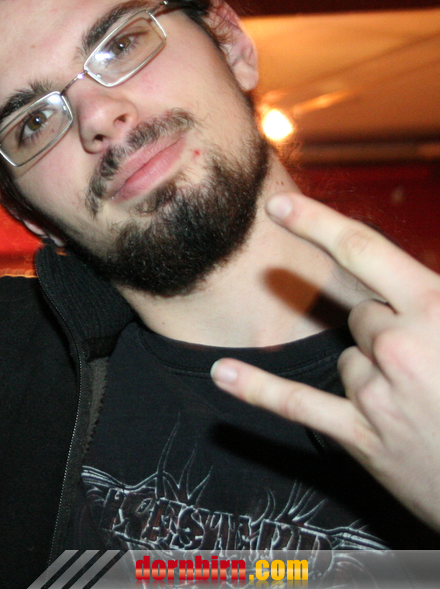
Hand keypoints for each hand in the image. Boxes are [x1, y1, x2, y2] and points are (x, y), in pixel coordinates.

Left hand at [211, 192, 439, 531]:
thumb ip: (436, 301)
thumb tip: (408, 288)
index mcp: (436, 311)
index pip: (363, 251)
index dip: (318, 223)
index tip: (278, 205)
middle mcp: (399, 347)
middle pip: (361, 314)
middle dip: (388, 329)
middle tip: (435, 366)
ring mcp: (376, 394)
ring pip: (345, 358)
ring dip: (373, 371)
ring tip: (427, 403)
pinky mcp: (361, 435)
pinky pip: (297, 403)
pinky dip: (258, 389)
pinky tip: (222, 373)